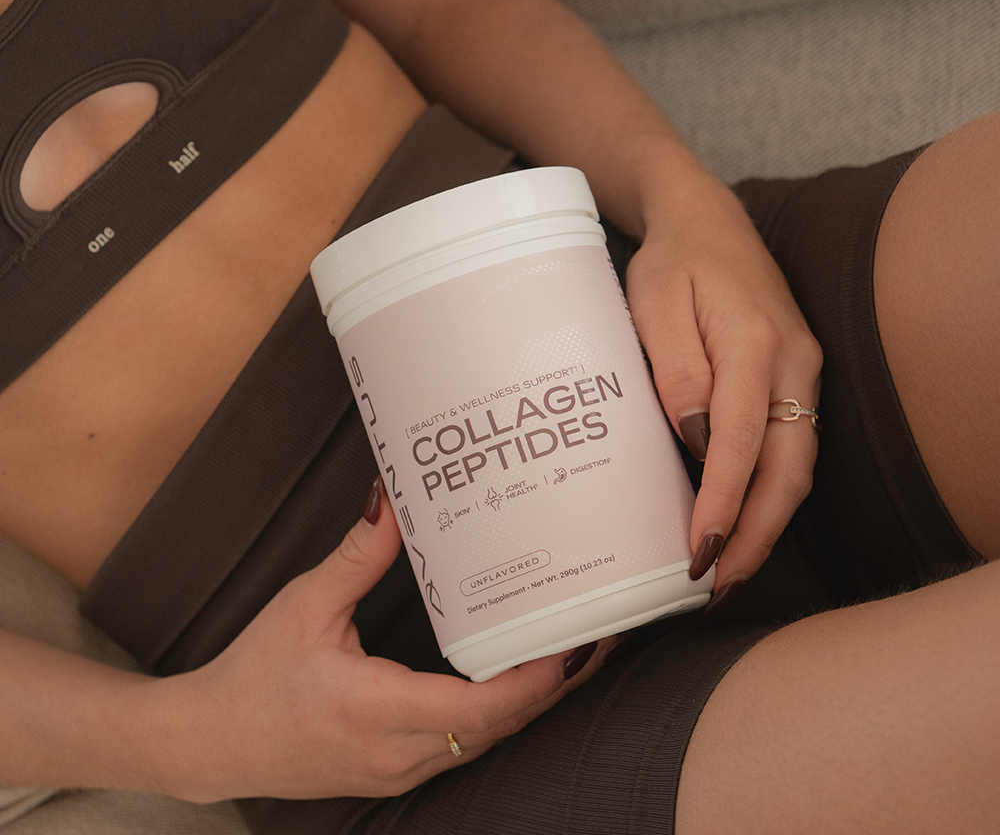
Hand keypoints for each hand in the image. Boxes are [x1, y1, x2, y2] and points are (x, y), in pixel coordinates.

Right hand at [163, 478, 613, 802]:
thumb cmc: (253, 676)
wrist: (209, 742)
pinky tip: (516, 680)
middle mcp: (397, 751)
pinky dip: (501, 715)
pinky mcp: (392, 771)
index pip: (484, 706)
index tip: (578, 641)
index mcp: (376, 709)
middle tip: (599, 635)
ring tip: (571, 652)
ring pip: (487, 741)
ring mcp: (397, 770)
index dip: (539, 678)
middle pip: (502, 726)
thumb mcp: (305, 605)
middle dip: (557, 685)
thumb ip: (359, 555)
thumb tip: (392, 499)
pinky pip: (464, 746)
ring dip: (534, 701)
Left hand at [625, 166, 821, 601]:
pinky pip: (790, 449)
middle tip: (717, 584)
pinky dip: (768, 494)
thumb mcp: (655, 304)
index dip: (722, 500)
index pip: (742, 439)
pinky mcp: (793, 382)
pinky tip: (739, 521)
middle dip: (755, 534)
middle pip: (788, 468)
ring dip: (765, 524)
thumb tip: (695, 440)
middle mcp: (793, 363)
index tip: (699, 548)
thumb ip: (676, 370)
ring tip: (727, 571)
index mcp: (755, 341)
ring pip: (796, 466)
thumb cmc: (672, 263)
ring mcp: (801, 373)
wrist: (708, 224)